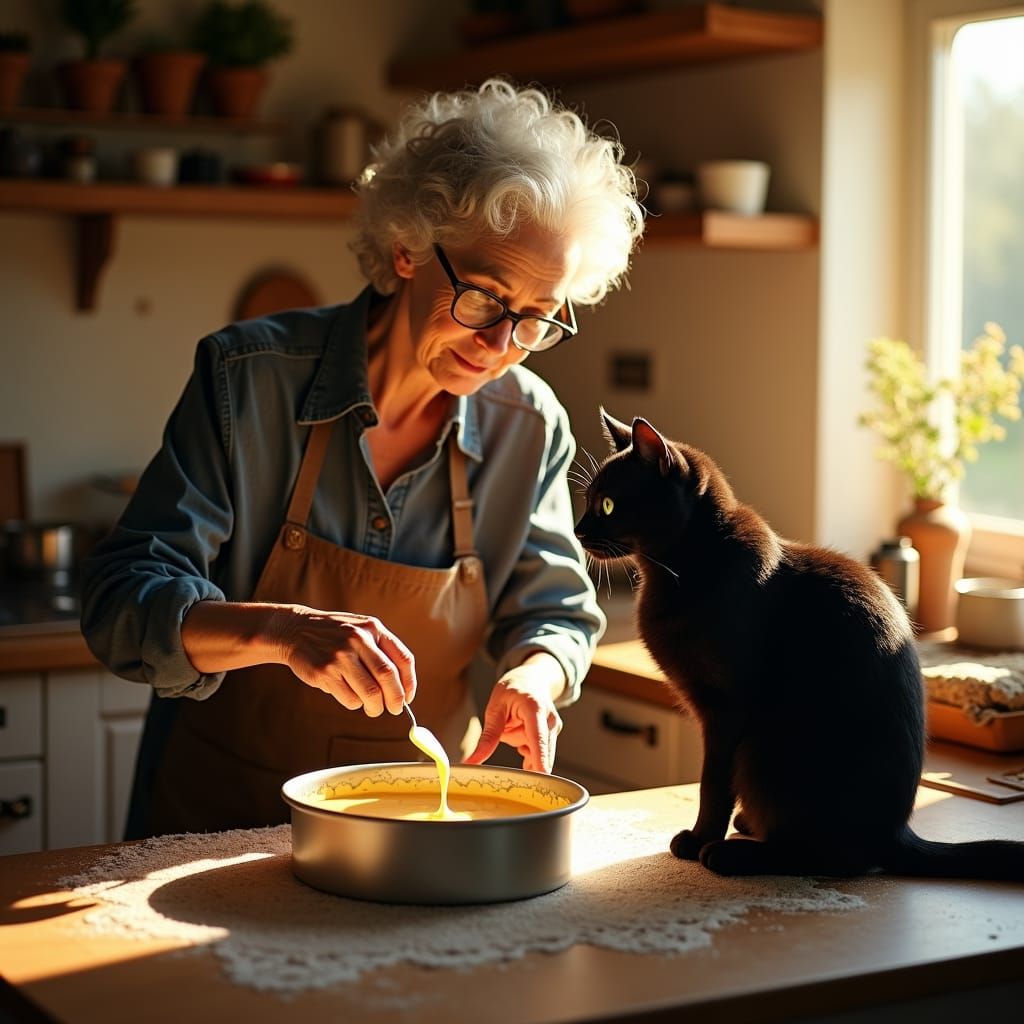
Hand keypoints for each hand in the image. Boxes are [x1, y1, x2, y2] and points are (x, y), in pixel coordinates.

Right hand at [274, 605, 415, 716]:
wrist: (296, 629)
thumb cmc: (336, 635)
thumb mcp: (361, 630)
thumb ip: (381, 651)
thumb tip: (402, 688)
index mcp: (373, 628)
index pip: (402, 659)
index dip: (409, 682)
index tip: (408, 697)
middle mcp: (358, 639)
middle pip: (387, 677)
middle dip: (395, 700)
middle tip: (394, 710)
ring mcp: (340, 656)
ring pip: (370, 692)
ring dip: (375, 707)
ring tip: (372, 708)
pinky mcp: (324, 672)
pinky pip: (349, 699)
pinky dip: (354, 703)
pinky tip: (347, 694)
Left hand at [464, 654, 564, 772]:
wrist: (532, 679)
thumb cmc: (513, 689)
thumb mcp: (494, 709)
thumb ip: (487, 737)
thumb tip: (471, 761)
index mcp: (535, 709)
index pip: (538, 738)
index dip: (540, 759)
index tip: (540, 778)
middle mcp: (549, 721)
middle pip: (542, 754)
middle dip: (528, 767)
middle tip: (510, 766)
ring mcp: (553, 730)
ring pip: (539, 757)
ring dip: (526, 758)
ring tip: (513, 733)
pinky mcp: (551, 737)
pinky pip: (538, 756)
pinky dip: (528, 755)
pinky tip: (520, 739)